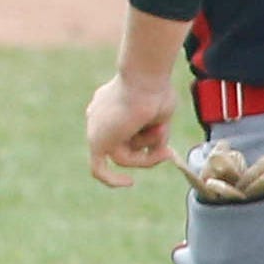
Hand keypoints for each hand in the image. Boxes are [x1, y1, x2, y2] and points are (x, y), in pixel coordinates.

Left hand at [85, 71, 176, 187]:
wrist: (144, 80)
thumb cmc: (156, 90)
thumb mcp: (160, 114)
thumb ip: (156, 132)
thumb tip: (160, 151)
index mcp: (110, 104)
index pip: (123, 129)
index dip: (145, 140)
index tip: (161, 144)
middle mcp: (100, 116)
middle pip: (125, 144)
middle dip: (149, 150)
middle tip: (167, 153)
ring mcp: (97, 129)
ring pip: (124, 156)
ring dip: (147, 156)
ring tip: (160, 144)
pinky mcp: (97, 142)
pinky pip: (99, 169)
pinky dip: (112, 179)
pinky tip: (129, 183)